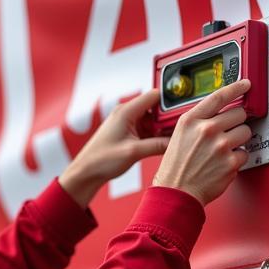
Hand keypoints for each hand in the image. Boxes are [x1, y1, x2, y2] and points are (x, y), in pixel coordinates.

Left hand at [58, 90, 169, 206]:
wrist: (85, 173)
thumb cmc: (101, 160)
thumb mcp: (134, 152)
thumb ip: (158, 145)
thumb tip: (178, 142)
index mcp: (126, 111)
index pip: (155, 95)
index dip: (171, 102)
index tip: (183, 112)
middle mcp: (126, 113)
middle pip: (156, 107)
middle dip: (168, 118)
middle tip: (180, 130)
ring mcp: (127, 123)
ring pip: (153, 120)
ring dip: (162, 128)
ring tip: (172, 139)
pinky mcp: (128, 133)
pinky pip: (147, 130)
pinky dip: (155, 135)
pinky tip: (162, 145)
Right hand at [152, 80, 252, 205]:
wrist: (175, 193)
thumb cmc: (176, 167)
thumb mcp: (179, 136)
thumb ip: (199, 122)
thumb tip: (222, 114)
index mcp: (191, 120)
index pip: (219, 96)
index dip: (236, 87)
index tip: (245, 84)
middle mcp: (206, 130)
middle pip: (239, 113)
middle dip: (236, 122)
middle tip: (226, 133)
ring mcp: (220, 145)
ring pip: (246, 131)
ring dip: (239, 140)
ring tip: (223, 150)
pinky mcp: (231, 162)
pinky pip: (245, 153)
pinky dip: (237, 159)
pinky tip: (223, 163)